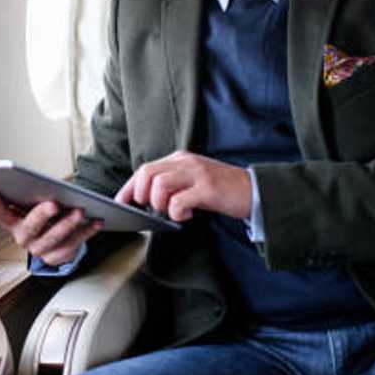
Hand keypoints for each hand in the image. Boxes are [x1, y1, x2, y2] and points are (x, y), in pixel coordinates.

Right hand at [0, 191, 102, 266]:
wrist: (55, 241)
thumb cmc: (43, 215)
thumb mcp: (34, 203)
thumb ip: (33, 194)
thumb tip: (42, 183)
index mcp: (13, 222)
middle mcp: (24, 238)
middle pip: (30, 227)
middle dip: (42, 215)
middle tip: (54, 204)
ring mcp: (40, 250)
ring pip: (54, 239)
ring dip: (68, 224)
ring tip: (80, 211)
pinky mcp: (58, 257)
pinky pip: (74, 245)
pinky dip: (87, 232)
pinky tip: (96, 221)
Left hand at [114, 150, 251, 222]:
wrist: (254, 191)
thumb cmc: (221, 190)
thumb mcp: (192, 181)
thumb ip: (172, 184)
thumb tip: (145, 199)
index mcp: (180, 159)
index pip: (145, 169)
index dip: (130, 187)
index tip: (121, 202)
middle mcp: (186, 162)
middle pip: (147, 173)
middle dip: (140, 194)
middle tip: (149, 208)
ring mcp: (197, 173)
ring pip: (160, 185)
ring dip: (160, 204)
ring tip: (172, 212)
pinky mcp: (208, 188)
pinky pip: (179, 201)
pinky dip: (177, 213)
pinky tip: (187, 215)